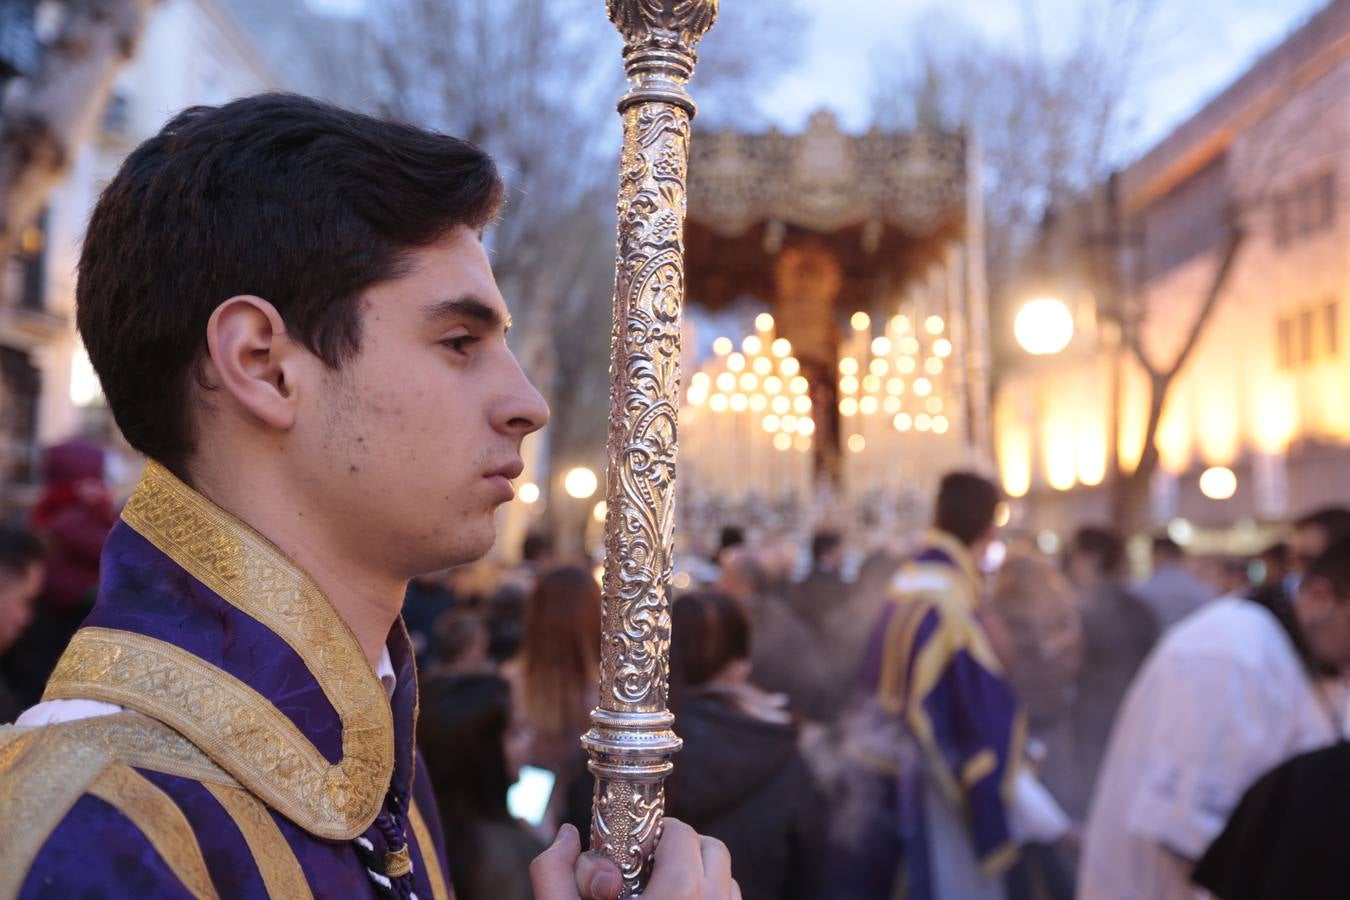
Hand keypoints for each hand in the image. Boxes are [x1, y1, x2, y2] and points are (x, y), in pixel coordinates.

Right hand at [530, 819, 740, 899]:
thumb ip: (554, 875)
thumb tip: (567, 836)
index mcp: (678, 896)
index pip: (683, 835)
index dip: (656, 835)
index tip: (634, 853)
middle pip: (714, 852)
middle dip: (682, 851)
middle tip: (647, 870)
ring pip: (728, 882)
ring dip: (700, 878)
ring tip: (662, 895)